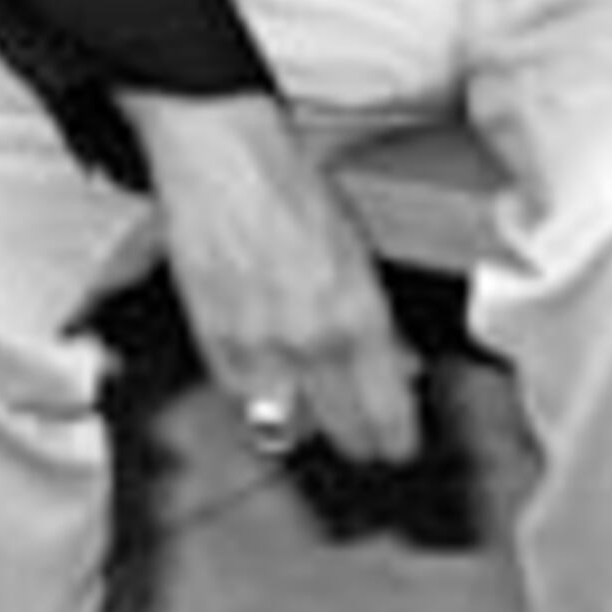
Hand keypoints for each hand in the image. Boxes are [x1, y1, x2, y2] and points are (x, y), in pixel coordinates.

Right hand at [122, 90, 419, 465]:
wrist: (226, 164)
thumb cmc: (297, 193)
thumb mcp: (361, 252)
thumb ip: (377, 316)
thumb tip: (397, 363)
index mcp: (358, 312)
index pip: (385, 404)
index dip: (395, 435)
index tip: (400, 447)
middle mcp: (310, 338)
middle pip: (339, 426)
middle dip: (359, 442)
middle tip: (369, 448)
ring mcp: (257, 345)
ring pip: (283, 423)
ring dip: (304, 426)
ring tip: (320, 419)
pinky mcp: (211, 341)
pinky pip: (238, 395)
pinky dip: (255, 397)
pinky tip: (271, 384)